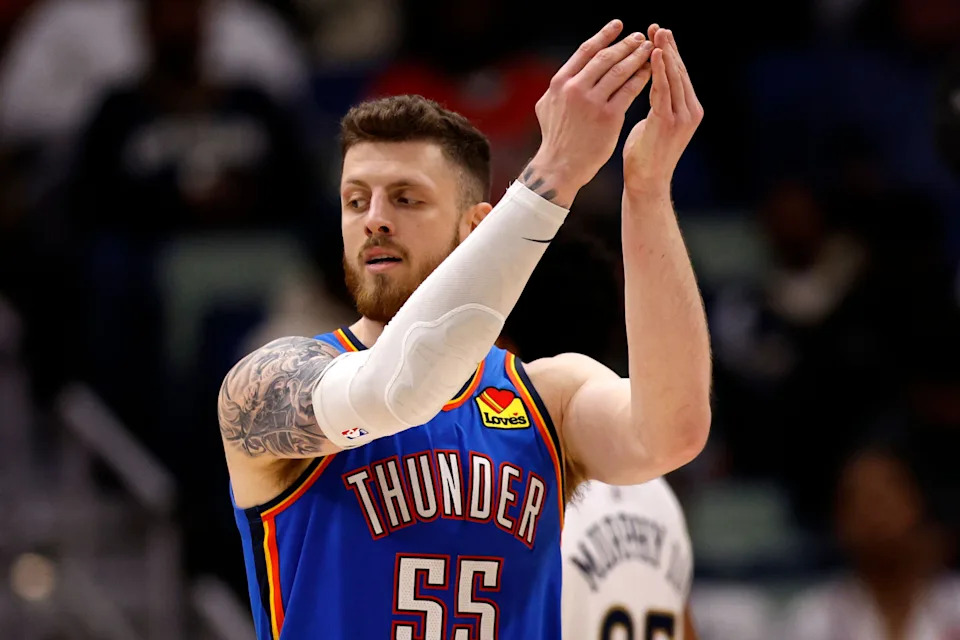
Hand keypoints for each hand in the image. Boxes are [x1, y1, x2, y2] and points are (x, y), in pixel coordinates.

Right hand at [523, 19, 653, 206]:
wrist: (560, 167)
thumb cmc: (555, 138)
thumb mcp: (547, 106)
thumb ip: (559, 86)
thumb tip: (569, 71)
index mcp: (560, 83)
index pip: (586, 51)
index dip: (604, 35)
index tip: (619, 25)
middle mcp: (575, 89)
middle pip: (606, 58)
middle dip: (626, 44)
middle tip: (640, 37)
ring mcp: (592, 103)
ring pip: (620, 72)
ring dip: (637, 57)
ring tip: (649, 49)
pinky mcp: (608, 117)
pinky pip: (629, 91)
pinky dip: (641, 78)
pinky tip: (650, 72)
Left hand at [622, 26, 702, 195]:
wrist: (647, 183)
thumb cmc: (644, 155)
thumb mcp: (654, 124)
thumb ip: (658, 105)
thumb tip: (651, 89)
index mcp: (689, 110)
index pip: (679, 74)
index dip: (669, 53)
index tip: (657, 34)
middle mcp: (690, 111)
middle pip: (679, 71)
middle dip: (668, 47)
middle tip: (657, 27)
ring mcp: (682, 117)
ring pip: (673, 77)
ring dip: (664, 53)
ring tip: (656, 33)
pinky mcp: (669, 122)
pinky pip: (663, 90)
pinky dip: (659, 70)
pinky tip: (653, 55)